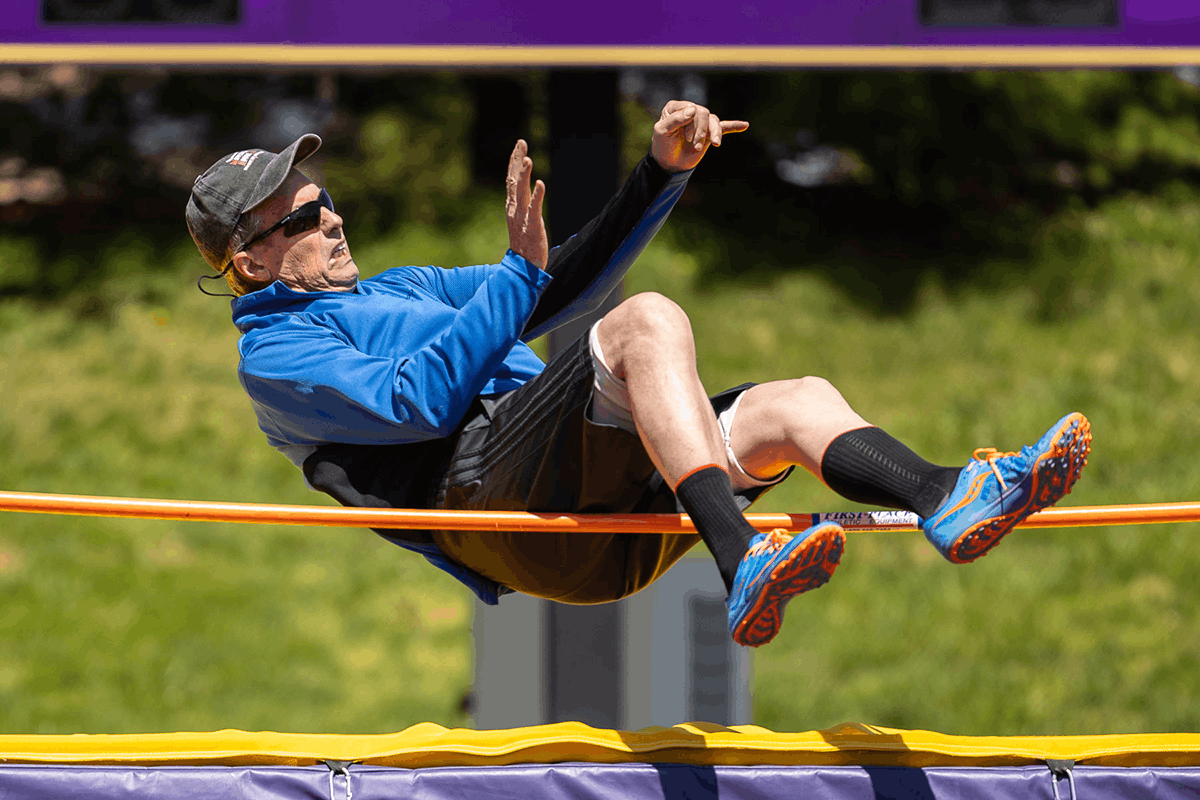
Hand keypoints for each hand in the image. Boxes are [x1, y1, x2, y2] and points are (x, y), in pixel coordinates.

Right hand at [505, 139, 547, 268]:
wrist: (523, 266)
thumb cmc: (524, 242)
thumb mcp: (519, 217)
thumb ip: (521, 201)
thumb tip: (523, 185)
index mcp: (512, 206)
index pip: (511, 178)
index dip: (515, 161)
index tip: (520, 144)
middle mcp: (514, 209)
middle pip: (513, 180)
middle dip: (517, 161)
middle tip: (522, 143)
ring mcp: (522, 217)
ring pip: (521, 192)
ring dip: (524, 176)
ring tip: (528, 160)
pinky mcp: (532, 227)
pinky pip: (534, 209)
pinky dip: (537, 196)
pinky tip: (541, 184)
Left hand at [650, 100, 748, 173]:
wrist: (669, 165)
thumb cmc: (662, 146)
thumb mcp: (663, 132)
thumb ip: (676, 119)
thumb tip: (694, 109)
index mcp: (677, 107)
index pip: (692, 108)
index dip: (693, 123)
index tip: (687, 138)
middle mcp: (690, 111)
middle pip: (704, 114)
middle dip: (702, 131)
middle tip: (695, 145)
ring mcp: (701, 122)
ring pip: (714, 121)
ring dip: (714, 134)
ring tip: (715, 145)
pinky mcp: (709, 133)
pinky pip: (724, 127)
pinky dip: (734, 126)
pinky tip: (745, 125)